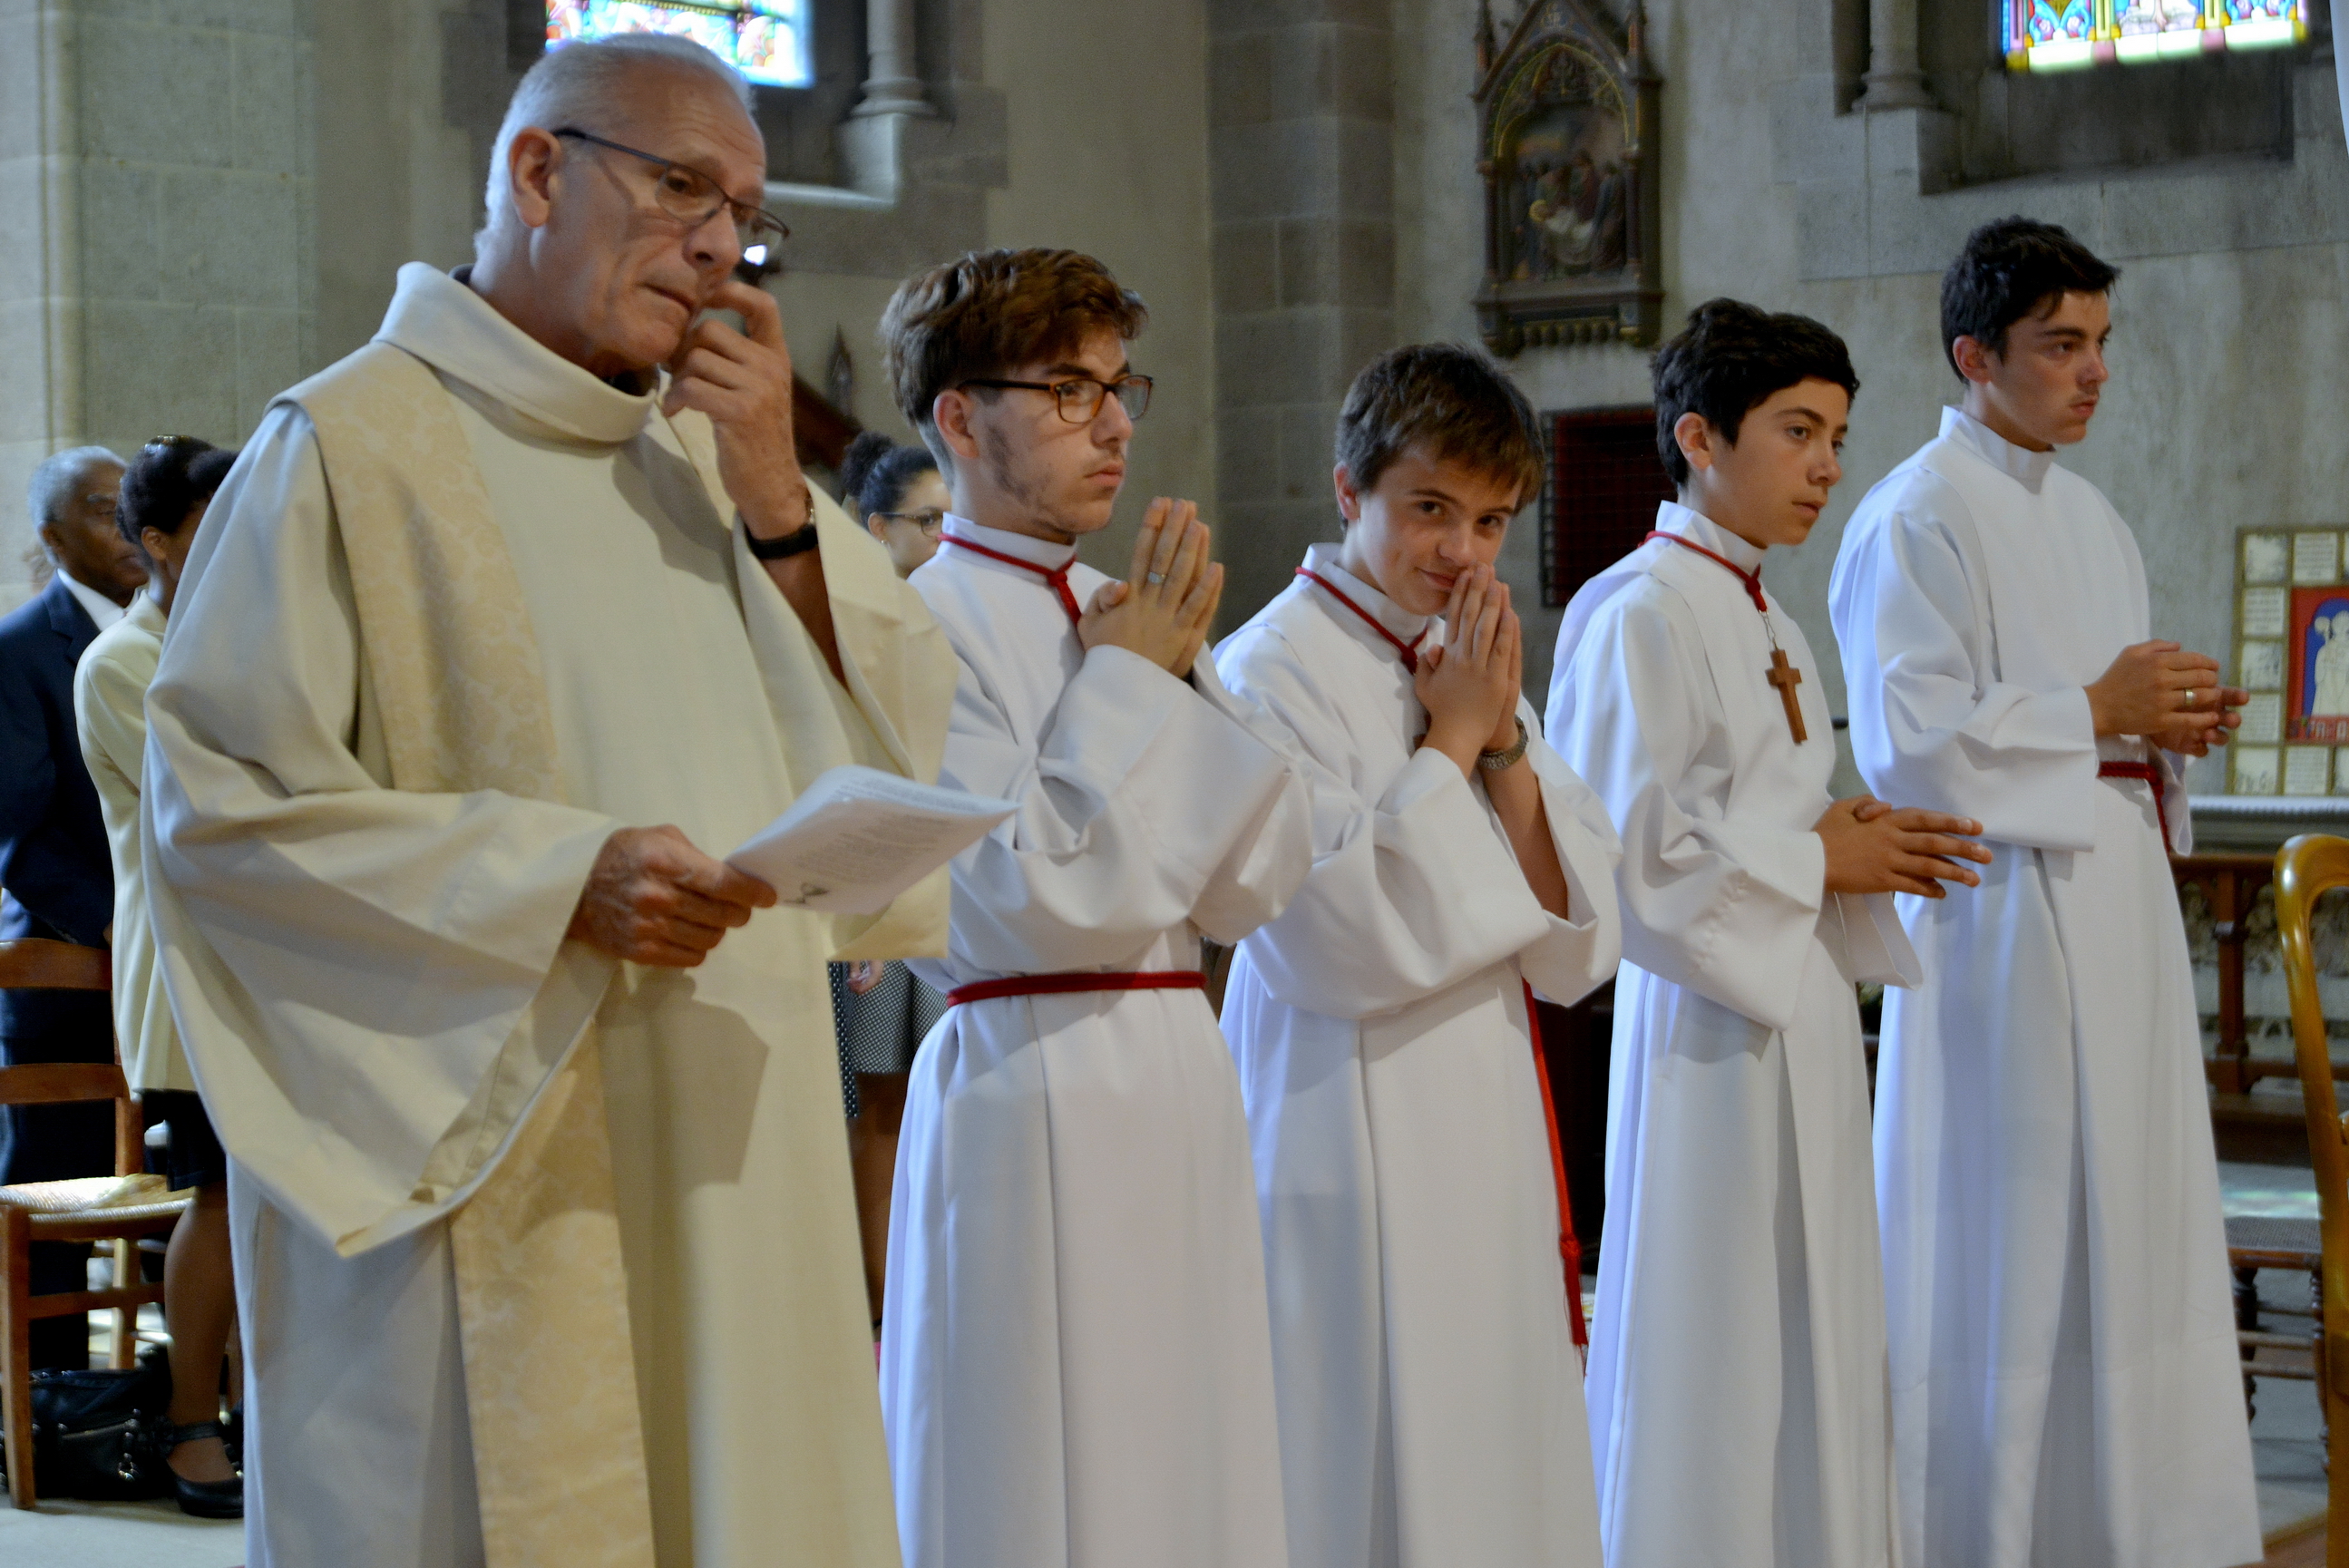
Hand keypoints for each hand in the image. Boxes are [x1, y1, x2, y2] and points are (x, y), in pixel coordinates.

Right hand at [566, 825, 776, 966]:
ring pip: (710, 939)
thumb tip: (732, 877)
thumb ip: (695, 854)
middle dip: (739, 911)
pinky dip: (698, 947)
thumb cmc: (623, 856)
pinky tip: (690, 934)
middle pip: (721, 914)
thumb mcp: (658, 837)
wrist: (573, 890)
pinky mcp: (640, 952)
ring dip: (718, 930)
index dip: (751, 891)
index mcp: (663, 861)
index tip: (767, 895)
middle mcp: (656, 896)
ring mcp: (648, 928)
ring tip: (710, 919)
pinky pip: (690, 958)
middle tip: (739, 907)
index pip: (722, 882)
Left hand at [662, 279, 807, 538]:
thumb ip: (736, 362)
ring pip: (696, 359)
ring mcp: (757, 389)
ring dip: (677, 379)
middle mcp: (771, 368)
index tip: (707, 296)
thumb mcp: (756, 393)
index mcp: (777, 358)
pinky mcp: (739, 412)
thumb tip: (688, 335)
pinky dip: (676, 399)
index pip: (764, 307)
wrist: (772, 485)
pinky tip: (677, 413)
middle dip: (685, 349)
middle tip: (678, 373)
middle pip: (711, 331)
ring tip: (680, 399)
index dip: (734, 291)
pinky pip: (692, 387)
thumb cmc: (757, 439)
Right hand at [1078, 498, 1221, 675]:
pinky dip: (1208, 588)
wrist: (1117, 688)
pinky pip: (1198, 609)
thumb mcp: (1089, 623)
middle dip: (1176, 528)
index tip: (1160, 503)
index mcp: (1127, 597)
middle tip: (1186, 504)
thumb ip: (1101, 598)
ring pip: (1183, 577)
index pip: (1141, 553)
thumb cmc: (1104, 654)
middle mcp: (1149, 602)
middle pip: (1165, 558)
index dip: (1152, 526)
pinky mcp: (1182, 636)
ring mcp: (1167, 618)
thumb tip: (1120, 580)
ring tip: (1201, 524)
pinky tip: (1218, 567)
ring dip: (1193, 549)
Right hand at [1414, 564, 1522, 776]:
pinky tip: (1510, 611)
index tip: (1465, 576)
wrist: (1457, 735)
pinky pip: (1502, 648)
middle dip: (1477, 590)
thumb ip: (1427, 664)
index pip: (1454, 618)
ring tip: (1497, 581)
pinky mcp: (1496, 678)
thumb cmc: (1442, 712)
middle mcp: (1462, 657)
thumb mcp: (1426, 686)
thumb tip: (1433, 645)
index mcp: (1447, 657)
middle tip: (1483, 567)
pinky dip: (1506, 629)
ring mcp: (1480, 667)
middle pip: (1471, 616)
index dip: (1460, 594)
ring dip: (1493, 603)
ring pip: (1487, 628)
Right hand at [1812, 796, 1991, 898]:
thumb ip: (1868, 803)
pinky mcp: (1881, 880)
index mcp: (1886, 820)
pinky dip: (1928, 889)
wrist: (1810, 860)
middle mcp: (1892, 839)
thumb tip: (1887, 807)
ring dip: (1954, 872)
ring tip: (1974, 879)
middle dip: (1964, 848)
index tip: (1975, 827)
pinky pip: (1911, 885)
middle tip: (1987, 855)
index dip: (1952, 822)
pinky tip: (1943, 894)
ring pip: (1928, 866)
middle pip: (1934, 842)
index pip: (1926, 819)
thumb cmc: (1825, 833)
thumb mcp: (1844, 807)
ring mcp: (1888, 861)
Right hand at [2085, 641, 2242, 753]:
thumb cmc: (2115, 678)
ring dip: (2212, 696)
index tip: (2214, 668)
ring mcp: (2163, 701)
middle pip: (2202, 677)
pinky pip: (2190, 719)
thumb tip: (2180, 646)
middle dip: (2213, 679)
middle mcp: (2163, 679)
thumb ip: (2156, 645)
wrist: (2098, 707)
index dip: (2210, 663)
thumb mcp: (2130, 653)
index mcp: (2157, 661)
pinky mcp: (2161, 720)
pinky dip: (2205, 719)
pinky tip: (2212, 717)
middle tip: (2213, 682)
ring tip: (2213, 697)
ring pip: (2200, 697)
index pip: (2195, 659)